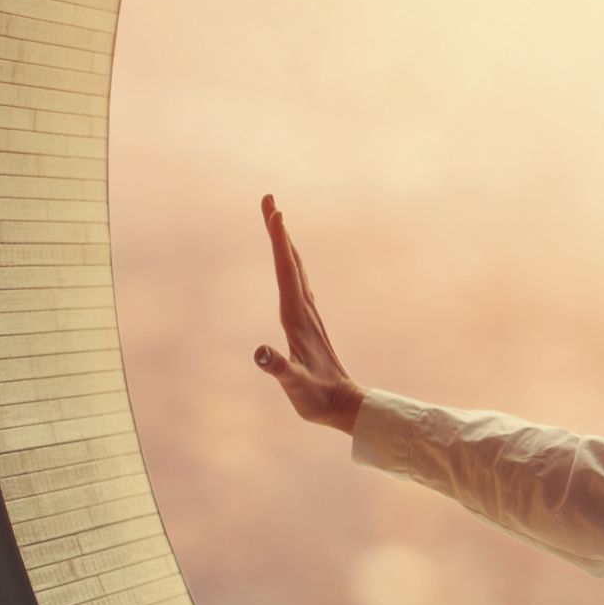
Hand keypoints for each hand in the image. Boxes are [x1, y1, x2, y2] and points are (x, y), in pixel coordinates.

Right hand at [253, 194, 363, 432]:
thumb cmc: (316, 397)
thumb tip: (260, 353)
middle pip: (290, 260)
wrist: (343, 406)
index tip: (274, 211)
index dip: (278, 241)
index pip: (286, 271)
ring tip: (275, 220)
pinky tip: (289, 263)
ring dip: (284, 242)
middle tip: (268, 198)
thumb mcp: (294, 385)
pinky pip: (297, 282)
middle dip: (278, 229)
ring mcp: (308, 314)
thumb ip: (278, 369)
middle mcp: (304, 309)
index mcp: (297, 316)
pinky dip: (289, 264)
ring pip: (295, 268)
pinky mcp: (308, 323)